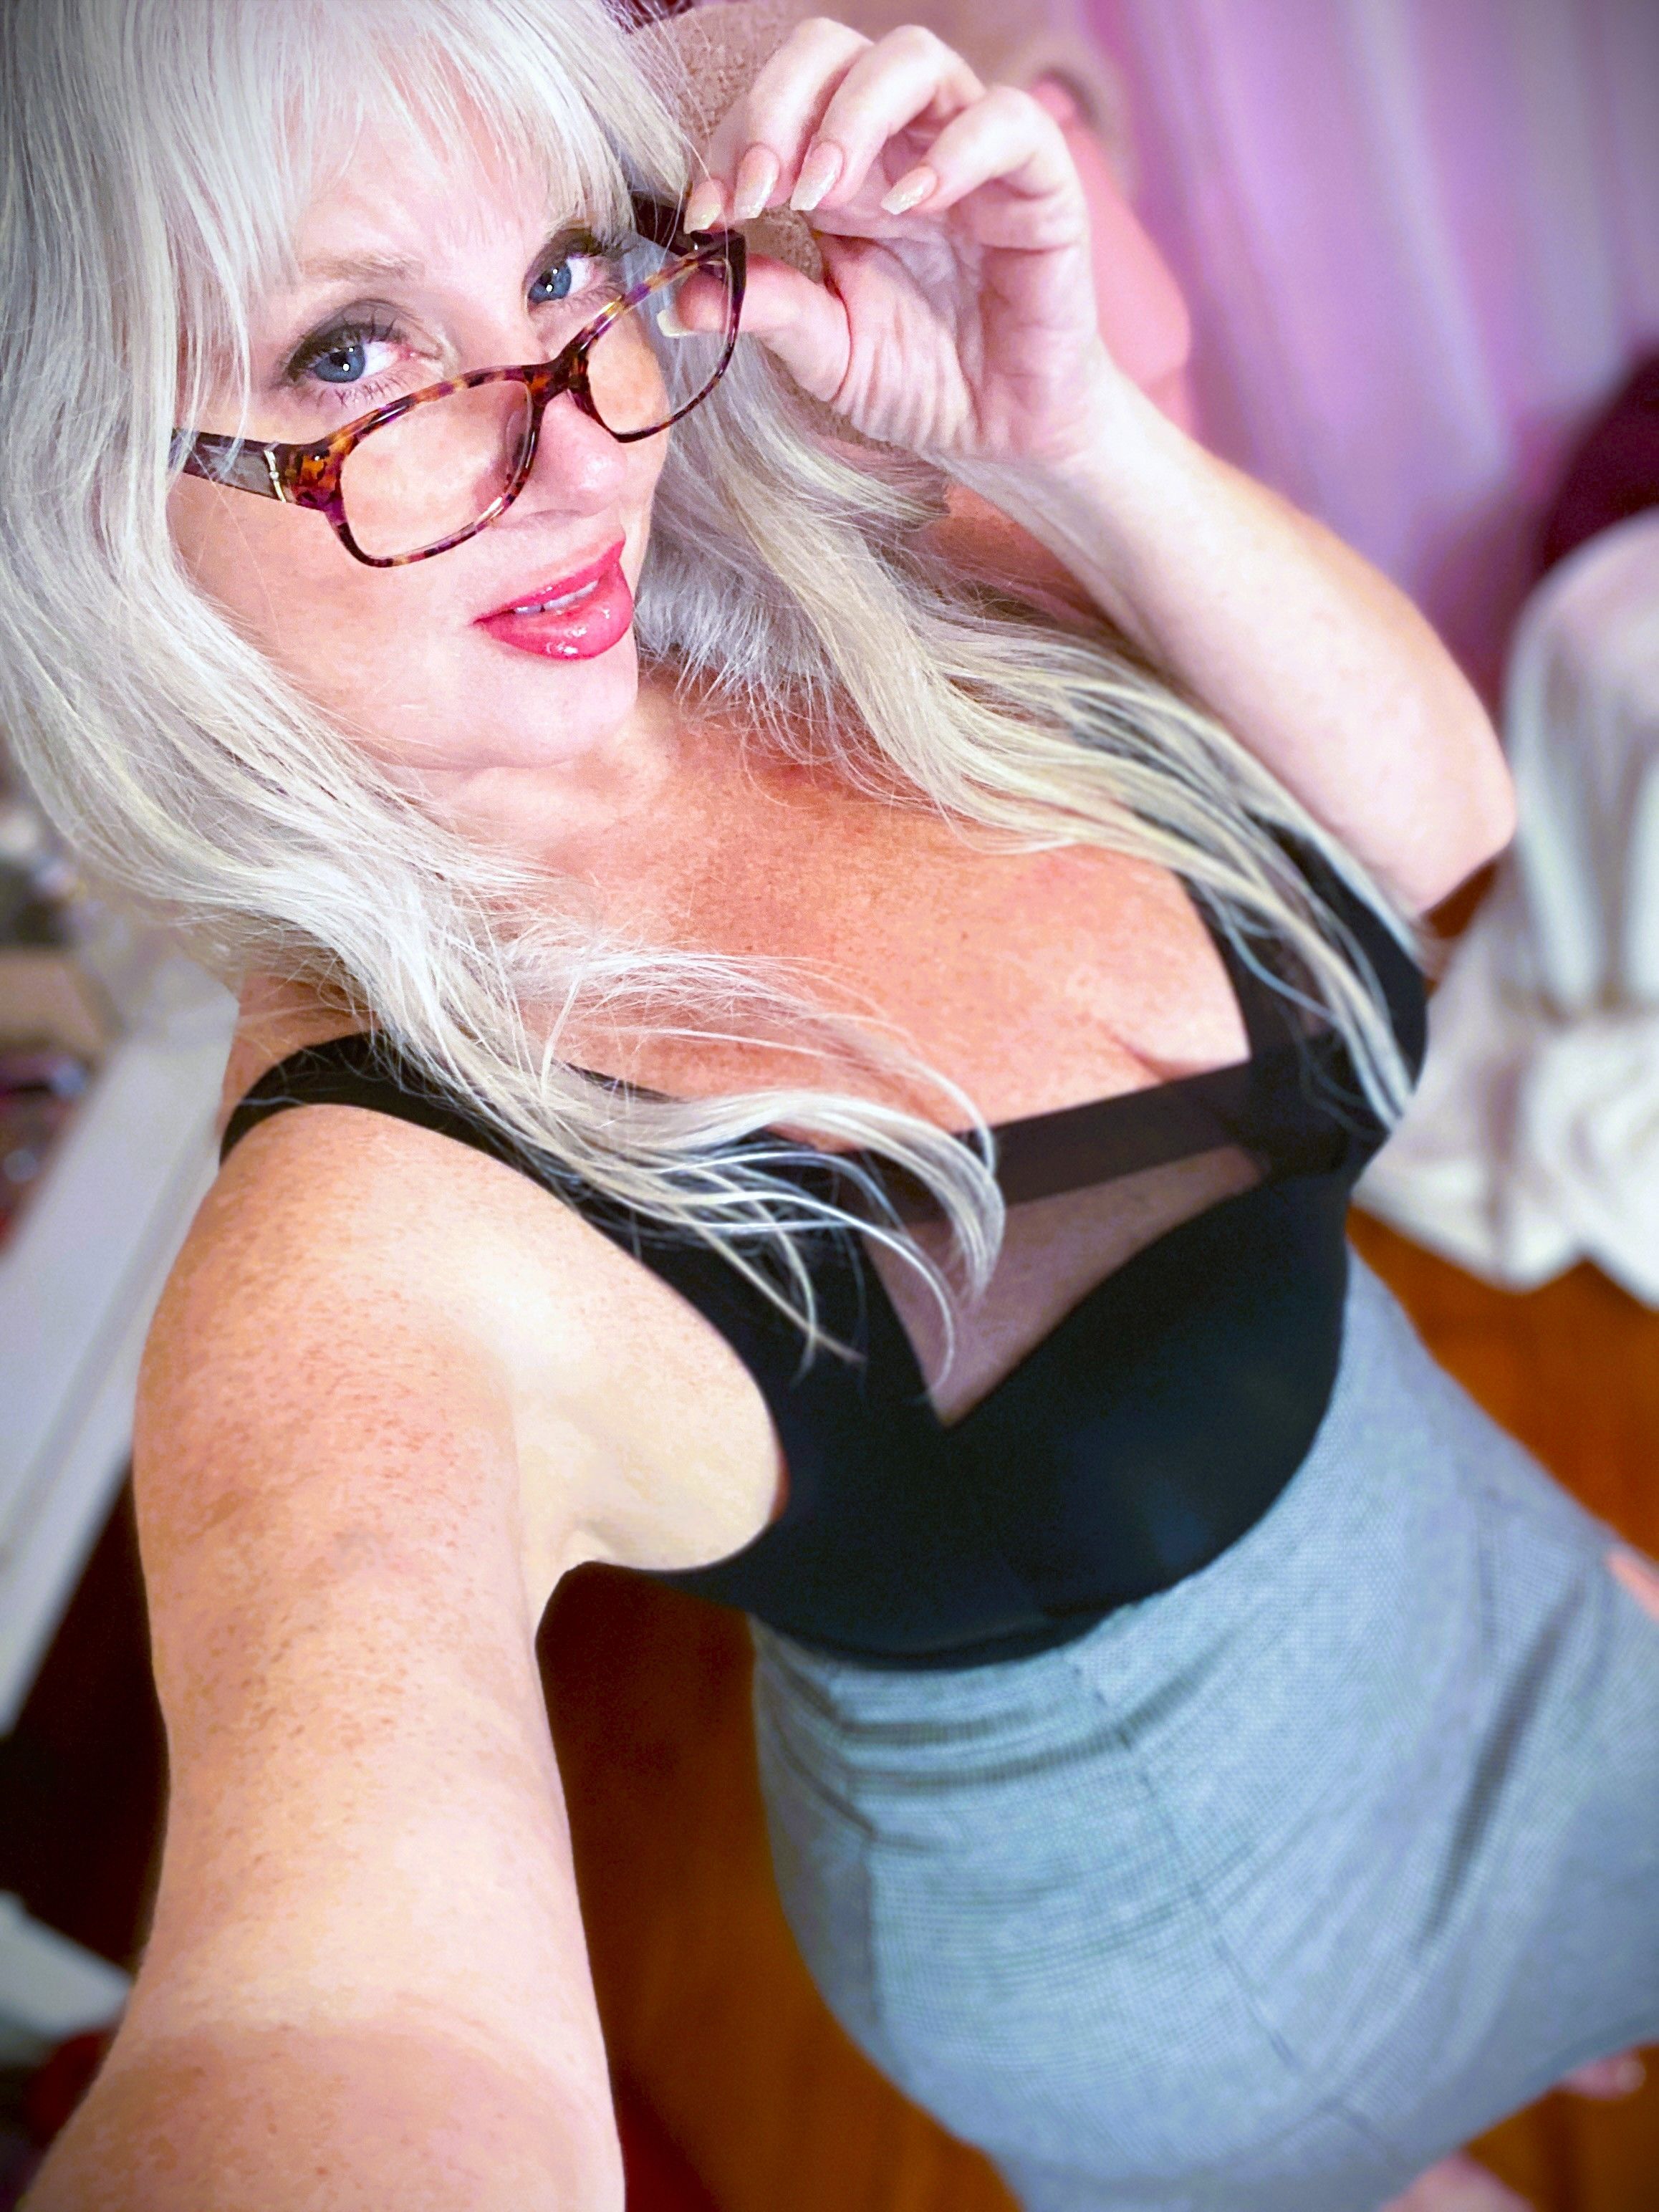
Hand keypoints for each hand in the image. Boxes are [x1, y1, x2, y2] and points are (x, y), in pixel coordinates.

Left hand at [682, 16, 1119, 468]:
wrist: (1004, 434)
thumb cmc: (921, 384)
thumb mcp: (827, 353)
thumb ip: (768, 312)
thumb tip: (680, 298)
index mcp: (841, 175)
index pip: (775, 108)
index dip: (732, 143)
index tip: (708, 215)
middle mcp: (900, 146)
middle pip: (831, 52)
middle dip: (780, 106)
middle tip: (761, 189)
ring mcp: (968, 155)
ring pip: (912, 58)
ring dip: (853, 113)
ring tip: (824, 190)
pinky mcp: (1039, 182)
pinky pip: (1006, 121)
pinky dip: (955, 148)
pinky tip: (912, 202)